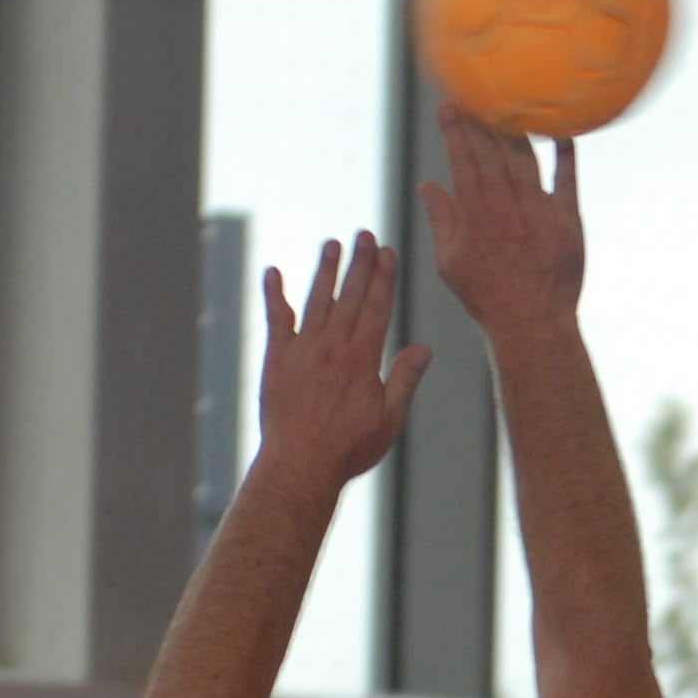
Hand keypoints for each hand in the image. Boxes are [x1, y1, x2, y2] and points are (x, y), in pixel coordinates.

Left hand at [258, 232, 429, 484]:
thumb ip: (405, 380)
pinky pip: (275, 319)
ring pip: (317, 299)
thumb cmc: (349, 448)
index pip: (378, 307)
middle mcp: (333, 346)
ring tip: (332, 243)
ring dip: (325, 270)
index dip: (384, 277)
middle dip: (360, 263)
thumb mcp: (389, 419)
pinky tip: (272, 272)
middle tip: (365, 234)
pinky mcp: (277, 359)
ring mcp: (303, 350)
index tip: (388, 251)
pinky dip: (274, 294)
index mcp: (363, 359)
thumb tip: (425, 349)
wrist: (301, 463)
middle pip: (351, 296)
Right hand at [418, 103, 584, 345]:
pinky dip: (565, 153)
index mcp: (475, 212)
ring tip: (511, 105)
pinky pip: (568, 179)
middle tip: (478, 95)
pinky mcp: (567, 221)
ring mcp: (538, 210)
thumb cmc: (486, 297)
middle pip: (493, 152)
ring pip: (526, 158)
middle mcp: (505, 205)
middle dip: (483, 120)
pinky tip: (563, 131)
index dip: (456, 131)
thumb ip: (440, 219)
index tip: (450, 107)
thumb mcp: (450, 262)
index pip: (462, 160)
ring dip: (517, 129)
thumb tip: (427, 186)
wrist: (532, 322)